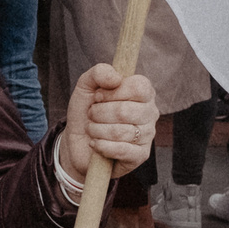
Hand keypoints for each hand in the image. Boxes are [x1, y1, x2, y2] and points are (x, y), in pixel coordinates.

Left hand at [60, 65, 158, 183]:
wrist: (78, 142)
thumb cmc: (87, 111)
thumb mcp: (86, 86)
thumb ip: (99, 72)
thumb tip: (116, 77)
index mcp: (143, 92)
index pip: (139, 87)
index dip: (113, 92)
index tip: (98, 96)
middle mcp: (150, 112)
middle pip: (126, 111)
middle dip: (99, 113)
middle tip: (92, 115)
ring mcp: (147, 135)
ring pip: (121, 132)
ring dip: (97, 130)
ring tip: (92, 129)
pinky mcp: (140, 155)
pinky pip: (122, 150)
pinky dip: (102, 146)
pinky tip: (95, 143)